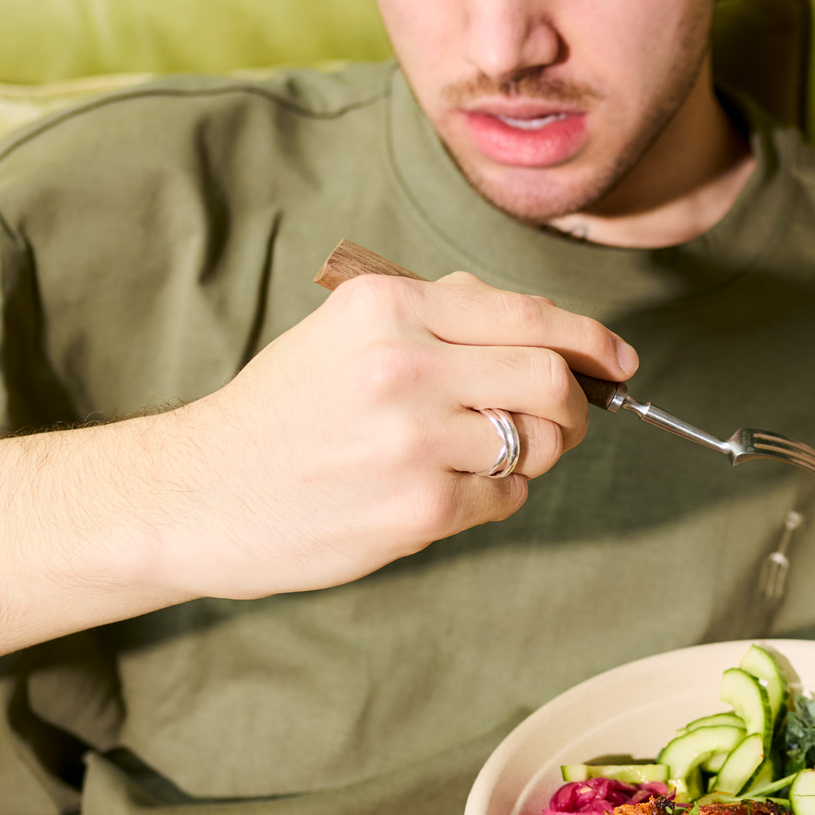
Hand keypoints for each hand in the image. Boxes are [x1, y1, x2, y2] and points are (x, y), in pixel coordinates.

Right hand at [143, 270, 635, 599]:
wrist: (197, 494)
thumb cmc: (282, 414)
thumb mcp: (345, 334)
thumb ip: (438, 317)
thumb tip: (541, 325)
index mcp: (388, 306)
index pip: (528, 314)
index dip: (590, 340)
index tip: (617, 362)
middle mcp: (406, 365)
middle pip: (550, 379)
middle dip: (573, 407)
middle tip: (562, 423)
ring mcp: (415, 440)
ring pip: (535, 443)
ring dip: (531, 455)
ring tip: (480, 458)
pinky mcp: (420, 508)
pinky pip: (504, 498)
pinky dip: (492, 497)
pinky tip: (442, 494)